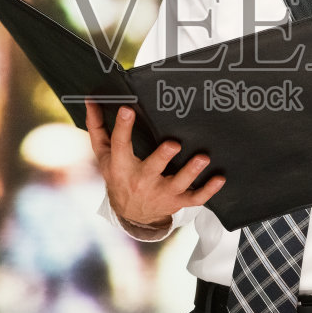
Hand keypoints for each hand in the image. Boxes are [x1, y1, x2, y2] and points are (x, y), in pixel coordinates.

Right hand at [86, 100, 223, 237]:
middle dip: (163, 157)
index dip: (123, 127)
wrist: (131, 214)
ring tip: (203, 157)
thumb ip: (97, 127)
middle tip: (174, 144)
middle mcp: (142, 180)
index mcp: (122, 166)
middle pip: (152, 168)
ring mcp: (162, 193)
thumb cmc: (119, 175)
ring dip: (191, 171)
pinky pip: (195, 198)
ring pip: (178, 183)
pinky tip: (220, 178)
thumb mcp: (104, 155)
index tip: (127, 109)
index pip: (120, 145)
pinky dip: (209, 190)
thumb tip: (91, 99)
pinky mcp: (177, 201)